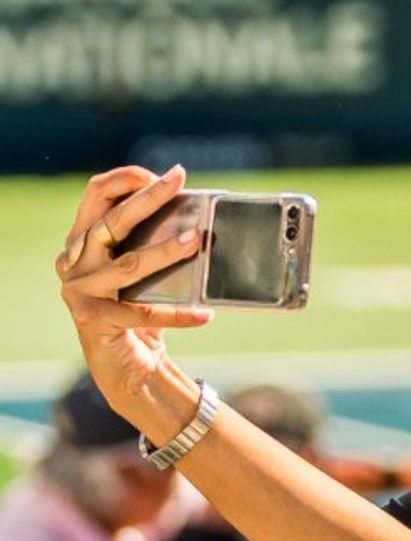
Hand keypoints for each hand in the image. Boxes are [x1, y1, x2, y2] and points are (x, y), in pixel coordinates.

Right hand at [55, 166, 213, 417]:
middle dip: (148, 198)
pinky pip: (145, 313)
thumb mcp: (141, 273)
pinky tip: (206, 315)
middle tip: (178, 179)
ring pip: (129, 264)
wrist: (124, 366)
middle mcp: (73, 262)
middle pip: (111, 222)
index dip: (126, 179)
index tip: (164, 174)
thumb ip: (151, 245)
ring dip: (166, 251)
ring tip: (198, 241)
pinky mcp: (94, 320)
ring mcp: (79, 291)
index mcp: (82, 241)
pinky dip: (180, 314)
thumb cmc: (137, 311)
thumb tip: (197, 221)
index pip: (95, 195)